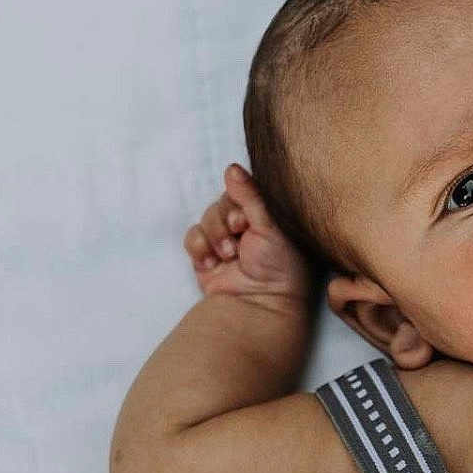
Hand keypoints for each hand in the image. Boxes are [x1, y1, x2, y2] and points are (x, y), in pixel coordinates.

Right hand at [183, 164, 316, 302]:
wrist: (261, 305)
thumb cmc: (280, 266)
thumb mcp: (272, 225)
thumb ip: (251, 195)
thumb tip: (232, 168)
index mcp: (268, 216)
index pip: (244, 190)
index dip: (239, 201)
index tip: (246, 219)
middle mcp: (248, 226)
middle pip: (221, 202)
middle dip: (225, 219)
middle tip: (239, 235)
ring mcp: (226, 241)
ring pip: (206, 218)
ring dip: (214, 235)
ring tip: (229, 255)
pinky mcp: (208, 256)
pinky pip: (193, 237)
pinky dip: (200, 249)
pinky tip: (212, 264)